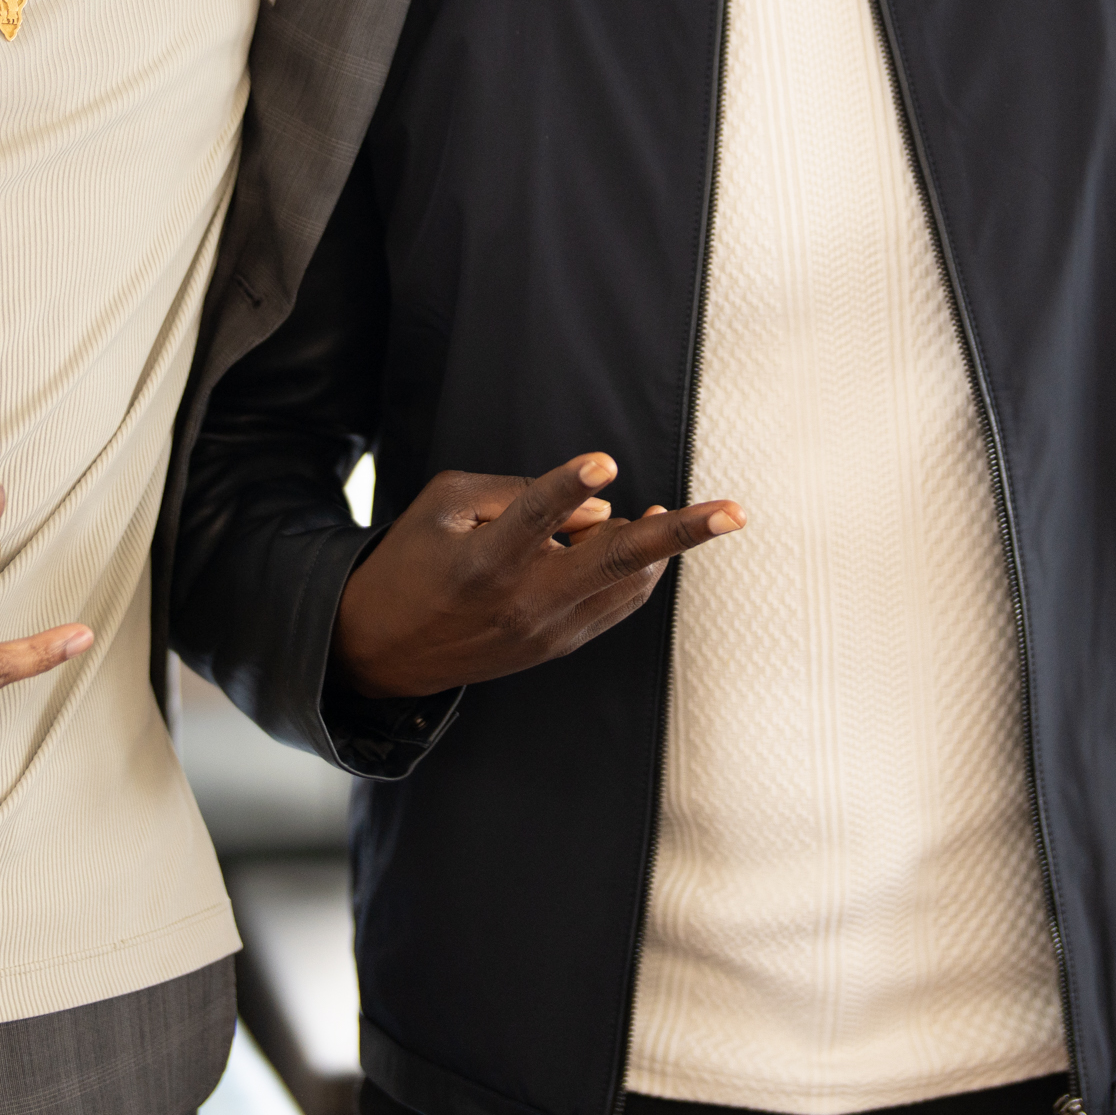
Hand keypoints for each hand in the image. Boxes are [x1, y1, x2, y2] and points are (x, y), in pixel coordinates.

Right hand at [331, 453, 740, 698]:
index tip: (605, 462)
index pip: (534, 517)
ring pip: (627, 584)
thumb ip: (516, 491)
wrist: (382, 652)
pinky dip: (640, 571)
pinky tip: (648, 539)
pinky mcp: (558, 646)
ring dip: (664, 546)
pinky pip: (617, 605)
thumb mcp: (444, 506)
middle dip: (678, 534)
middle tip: (733, 513)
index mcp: (484, 562)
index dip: (568, 487)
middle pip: (613, 562)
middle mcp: (523, 602)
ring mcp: (547, 631)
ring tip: (696, 515)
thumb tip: (598, 505)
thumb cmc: (412, 562)